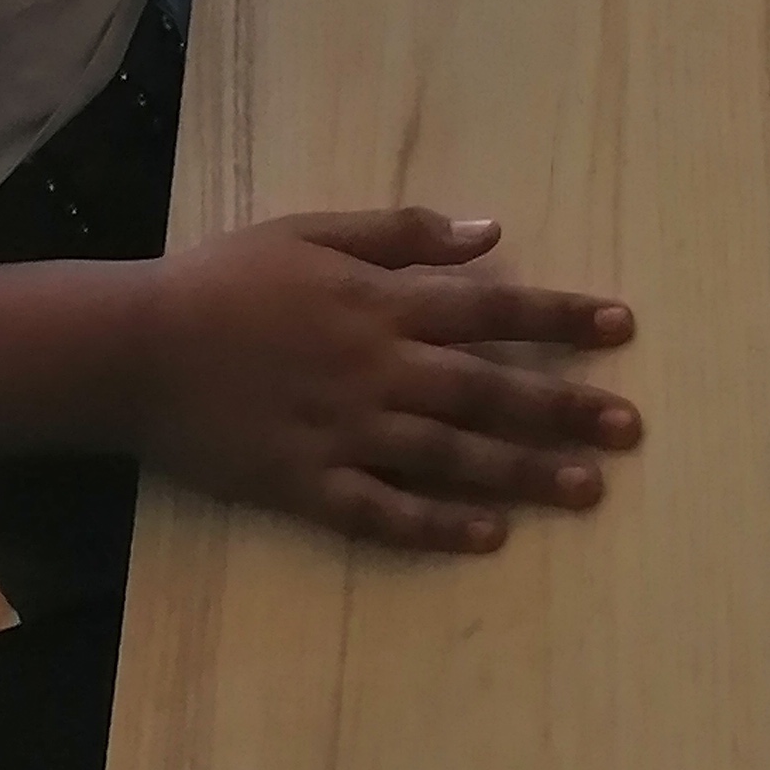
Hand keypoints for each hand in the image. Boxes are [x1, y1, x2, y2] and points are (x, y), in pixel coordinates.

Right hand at [124, 210, 639, 554]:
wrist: (138, 349)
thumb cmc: (228, 279)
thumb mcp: (316, 230)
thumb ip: (404, 233)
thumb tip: (490, 231)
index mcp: (382, 302)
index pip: (493, 308)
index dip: (561, 318)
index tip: (622, 329)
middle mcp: (377, 368)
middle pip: (488, 390)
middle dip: (565, 407)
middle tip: (630, 428)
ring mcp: (344, 431)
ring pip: (451, 457)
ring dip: (524, 473)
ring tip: (587, 490)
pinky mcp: (306, 484)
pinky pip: (383, 513)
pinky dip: (438, 527)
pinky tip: (489, 538)